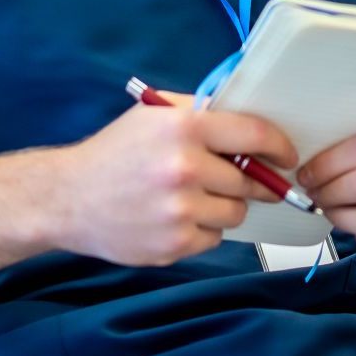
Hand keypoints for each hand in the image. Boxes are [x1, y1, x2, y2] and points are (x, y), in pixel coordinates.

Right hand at [54, 102, 297, 266]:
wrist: (67, 199)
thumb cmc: (115, 152)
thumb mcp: (154, 114)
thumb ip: (201, 111)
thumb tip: (251, 118)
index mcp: (185, 127)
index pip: (255, 134)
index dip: (280, 146)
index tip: (288, 156)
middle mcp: (184, 167)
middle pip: (250, 179)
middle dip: (248, 180)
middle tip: (233, 178)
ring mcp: (179, 210)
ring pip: (236, 212)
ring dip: (224, 206)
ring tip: (193, 197)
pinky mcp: (173, 245)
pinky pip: (214, 238)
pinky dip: (203, 229)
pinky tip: (175, 217)